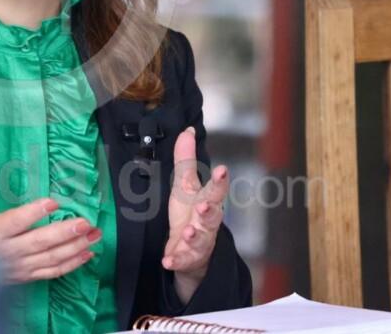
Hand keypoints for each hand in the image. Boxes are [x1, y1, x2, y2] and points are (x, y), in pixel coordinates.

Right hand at [0, 159, 101, 282]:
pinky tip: (87, 254)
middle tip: (85, 222)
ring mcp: (20, 266)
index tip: (52, 202)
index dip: (33, 213)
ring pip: (50, 258)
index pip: (15, 222)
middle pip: (39, 242)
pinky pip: (52, 272)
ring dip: (74, 247)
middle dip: (64, 232)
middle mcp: (8, 251)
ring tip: (94, 235)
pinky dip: (71, 265)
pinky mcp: (27, 276)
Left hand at [162, 127, 229, 301]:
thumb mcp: (185, 186)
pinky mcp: (186, 259)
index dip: (219, 181)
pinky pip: (182, 261)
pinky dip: (176, 261)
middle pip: (212, 216)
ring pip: (200, 239)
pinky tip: (168, 261)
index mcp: (206, 202)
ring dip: (194, 235)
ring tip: (188, 231)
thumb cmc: (189, 214)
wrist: (190, 252)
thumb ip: (185, 160)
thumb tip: (187, 130)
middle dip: (210, 210)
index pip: (215, 190)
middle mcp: (206, 223)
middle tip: (205, 205)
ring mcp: (198, 243)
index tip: (222, 170)